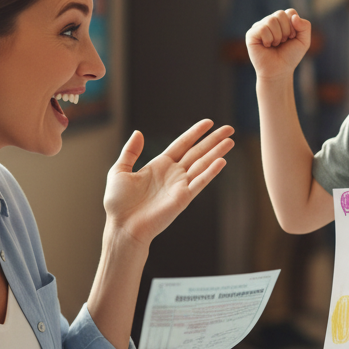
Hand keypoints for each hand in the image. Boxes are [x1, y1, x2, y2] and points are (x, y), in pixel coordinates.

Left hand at [103, 120, 233, 244]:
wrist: (122, 226)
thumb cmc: (118, 203)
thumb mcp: (119, 171)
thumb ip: (130, 151)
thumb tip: (138, 132)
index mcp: (159, 165)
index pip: (182, 144)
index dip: (195, 133)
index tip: (209, 122)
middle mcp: (173, 174)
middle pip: (198, 152)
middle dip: (213, 140)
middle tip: (229, 129)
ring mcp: (180, 186)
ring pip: (202, 164)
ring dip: (217, 152)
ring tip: (230, 141)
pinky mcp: (183, 198)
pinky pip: (200, 182)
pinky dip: (211, 172)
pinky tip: (222, 161)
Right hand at [246, 8, 310, 79]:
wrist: (279, 71)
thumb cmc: (289, 56)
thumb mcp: (304, 41)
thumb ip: (305, 26)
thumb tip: (294, 17)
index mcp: (281, 20)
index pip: (290, 12)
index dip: (294, 26)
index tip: (291, 38)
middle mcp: (269, 21)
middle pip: (280, 14)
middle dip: (286, 31)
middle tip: (283, 42)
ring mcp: (259, 27)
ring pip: (271, 20)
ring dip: (277, 37)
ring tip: (275, 44)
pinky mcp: (251, 34)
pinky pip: (263, 28)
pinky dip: (269, 39)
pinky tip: (267, 46)